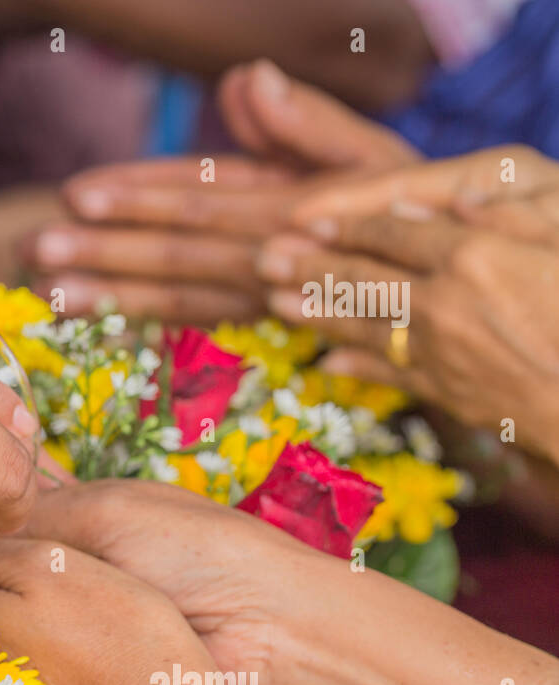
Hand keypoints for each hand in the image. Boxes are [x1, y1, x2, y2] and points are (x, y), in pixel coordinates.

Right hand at [14, 480, 347, 684]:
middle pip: (13, 561)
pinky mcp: (99, 655)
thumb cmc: (195, 549)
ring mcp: (90, 608)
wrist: (265, 623)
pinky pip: (47, 650)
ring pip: (22, 609)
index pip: (17, 508)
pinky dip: (19, 648)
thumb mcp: (112, 513)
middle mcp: (86, 557)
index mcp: (91, 508)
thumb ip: (41, 516)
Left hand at [20, 59, 416, 320]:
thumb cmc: (399, 200)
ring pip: (176, 296)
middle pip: (174, 252)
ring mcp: (258, 297)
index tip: (76, 195)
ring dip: (108, 295)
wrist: (439, 271)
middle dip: (101, 252)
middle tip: (32, 250)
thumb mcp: (370, 154)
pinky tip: (92, 321)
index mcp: (288, 206)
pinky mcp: (256, 324)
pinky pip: (194, 325)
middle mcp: (266, 257)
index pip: (200, 196)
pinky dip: (143, 325)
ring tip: (45, 294)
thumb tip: (246, 78)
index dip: (138, 196)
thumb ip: (307, 122)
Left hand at [259, 147, 558, 465]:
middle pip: (363, 277)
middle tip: (264, 257)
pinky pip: (390, 374)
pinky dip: (356, 366)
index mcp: (476, 256)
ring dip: (315, 313)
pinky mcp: (449, 391)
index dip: (347, 223)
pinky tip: (328, 364)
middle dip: (310, 266)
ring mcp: (441, 351)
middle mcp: (446, 303)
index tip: (307, 216)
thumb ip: (511, 220)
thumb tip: (454, 203)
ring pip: (363, 325)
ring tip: (275, 302)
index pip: (394, 232)